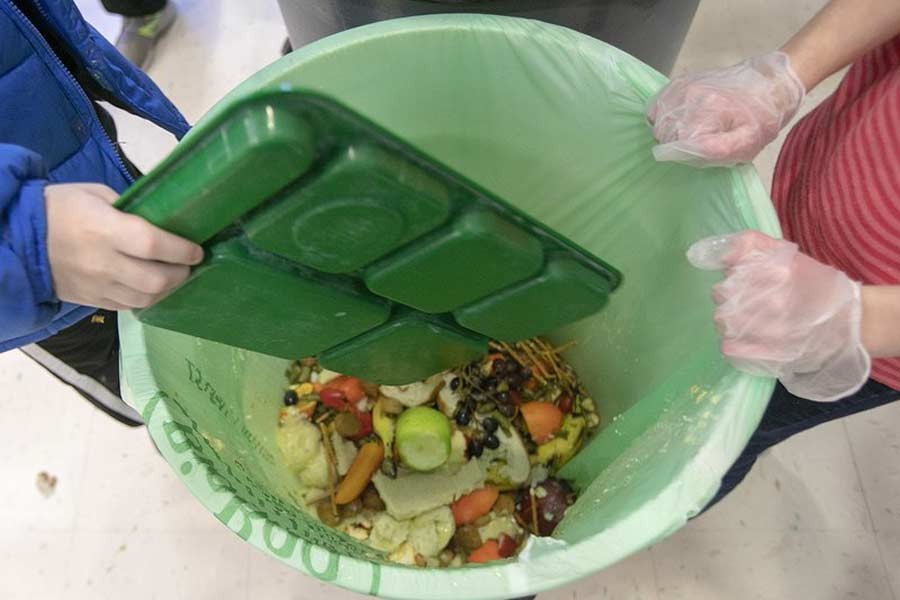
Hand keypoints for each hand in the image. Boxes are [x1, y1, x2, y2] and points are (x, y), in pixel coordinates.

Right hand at [45, 183, 203, 309]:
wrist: (17, 238)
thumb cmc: (60, 208)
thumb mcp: (96, 194)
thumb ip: (130, 209)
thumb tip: (163, 220)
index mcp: (105, 230)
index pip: (154, 245)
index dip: (182, 250)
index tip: (197, 250)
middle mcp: (103, 262)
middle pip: (156, 280)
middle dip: (180, 273)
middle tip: (188, 264)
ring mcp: (97, 285)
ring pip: (145, 298)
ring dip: (167, 289)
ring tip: (174, 276)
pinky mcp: (91, 300)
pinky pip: (128, 306)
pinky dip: (146, 298)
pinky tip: (152, 287)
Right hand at [647, 52, 804, 166]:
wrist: (772, 84)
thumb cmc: (762, 118)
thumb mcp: (748, 142)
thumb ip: (716, 150)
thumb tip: (684, 151)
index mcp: (708, 111)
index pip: (673, 142)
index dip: (683, 152)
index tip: (699, 152)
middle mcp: (691, 95)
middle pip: (662, 130)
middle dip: (674, 142)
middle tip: (697, 142)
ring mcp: (684, 86)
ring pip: (657, 118)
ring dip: (667, 129)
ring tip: (689, 132)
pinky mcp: (682, 82)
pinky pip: (658, 103)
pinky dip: (661, 114)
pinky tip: (678, 120)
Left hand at [688, 230, 869, 400]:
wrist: (849, 324)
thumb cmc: (814, 285)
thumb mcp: (786, 254)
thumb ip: (749, 245)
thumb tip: (715, 255)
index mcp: (777, 272)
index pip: (728, 274)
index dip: (733, 278)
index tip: (747, 282)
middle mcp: (772, 300)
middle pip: (721, 297)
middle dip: (730, 298)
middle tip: (748, 302)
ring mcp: (769, 331)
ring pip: (722, 323)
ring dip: (730, 321)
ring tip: (749, 321)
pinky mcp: (768, 355)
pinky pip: (729, 348)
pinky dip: (734, 344)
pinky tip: (749, 339)